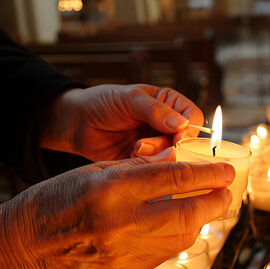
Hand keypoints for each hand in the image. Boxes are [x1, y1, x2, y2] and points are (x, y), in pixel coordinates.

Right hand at [0, 148, 233, 268]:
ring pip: (182, 238)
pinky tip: (179, 226)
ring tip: (204, 207)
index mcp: (112, 189)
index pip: (175, 179)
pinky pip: (165, 254)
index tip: (227, 170)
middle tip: (227, 192)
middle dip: (216, 201)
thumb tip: (179, 160)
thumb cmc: (56, 200)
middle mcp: (121, 223)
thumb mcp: (96, 170)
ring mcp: (123, 252)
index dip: (208, 173)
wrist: (25, 243)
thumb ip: (140, 167)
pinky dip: (178, 238)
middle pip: (189, 214)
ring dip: (200, 221)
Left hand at [41, 84, 203, 160]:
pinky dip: (146, 166)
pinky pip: (155, 168)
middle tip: (144, 144)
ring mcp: (157, 145)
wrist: (77, 123)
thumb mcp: (130, 100)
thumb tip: (182, 123)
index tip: (177, 138)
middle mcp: (167, 125)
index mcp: (169, 104)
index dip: (189, 129)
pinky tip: (132, 157)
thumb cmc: (103, 102)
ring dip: (154, 155)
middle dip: (167, 145)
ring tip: (135, 148)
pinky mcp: (145, 162)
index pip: (192, 117)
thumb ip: (156, 111)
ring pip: (171, 157)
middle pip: (185, 141)